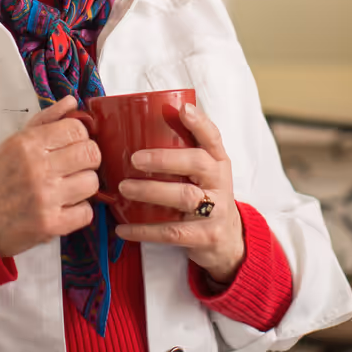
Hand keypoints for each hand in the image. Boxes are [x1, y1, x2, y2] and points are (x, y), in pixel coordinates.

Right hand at [0, 96, 101, 259]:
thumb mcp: (13, 141)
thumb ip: (45, 120)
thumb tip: (72, 102)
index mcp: (28, 143)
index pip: (77, 130)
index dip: (80, 136)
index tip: (72, 145)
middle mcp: (38, 169)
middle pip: (91, 154)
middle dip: (87, 159)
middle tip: (75, 166)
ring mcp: (45, 199)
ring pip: (92, 183)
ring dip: (83, 186)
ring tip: (67, 188)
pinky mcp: (50, 225)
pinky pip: (86, 213)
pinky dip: (79, 211)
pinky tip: (63, 207)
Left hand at [113, 103, 245, 284]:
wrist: (228, 241)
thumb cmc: (205, 198)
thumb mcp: (203, 175)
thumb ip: (181, 154)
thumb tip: (133, 131)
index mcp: (218, 163)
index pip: (213, 138)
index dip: (200, 123)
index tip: (183, 110)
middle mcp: (220, 183)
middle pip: (197, 164)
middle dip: (165, 159)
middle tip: (135, 158)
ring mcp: (216, 210)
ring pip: (184, 196)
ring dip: (151, 191)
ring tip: (124, 188)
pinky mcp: (206, 236)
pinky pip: (172, 232)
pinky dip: (145, 230)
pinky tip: (123, 228)